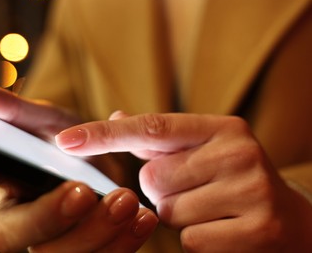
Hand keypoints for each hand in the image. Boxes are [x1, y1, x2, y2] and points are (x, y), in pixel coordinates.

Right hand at [0, 78, 157, 251]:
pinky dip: (122, 242)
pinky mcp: (86, 250)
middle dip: (48, 215)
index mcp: (5, 177)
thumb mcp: (49, 120)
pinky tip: (143, 219)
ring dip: (94, 231)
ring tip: (127, 201)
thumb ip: (13, 108)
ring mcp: (53, 238)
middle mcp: (22, 214)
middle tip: (83, 190)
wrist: (110, 164)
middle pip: (12, 233)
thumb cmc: (72, 140)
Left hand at [55, 112, 311, 251]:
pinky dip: (196, 238)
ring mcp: (251, 191)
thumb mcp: (203, 149)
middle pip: (153, 179)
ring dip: (178, 214)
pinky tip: (222, 228)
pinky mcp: (257, 229)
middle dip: (160, 190)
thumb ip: (159, 137)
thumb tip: (116, 115)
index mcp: (221, 128)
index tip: (66, 140)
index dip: (105, 133)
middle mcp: (238, 152)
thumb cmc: (231, 178)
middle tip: (192, 189)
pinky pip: (190, 239)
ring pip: (168, 212)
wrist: (290, 217)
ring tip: (209, 207)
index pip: (152, 126)